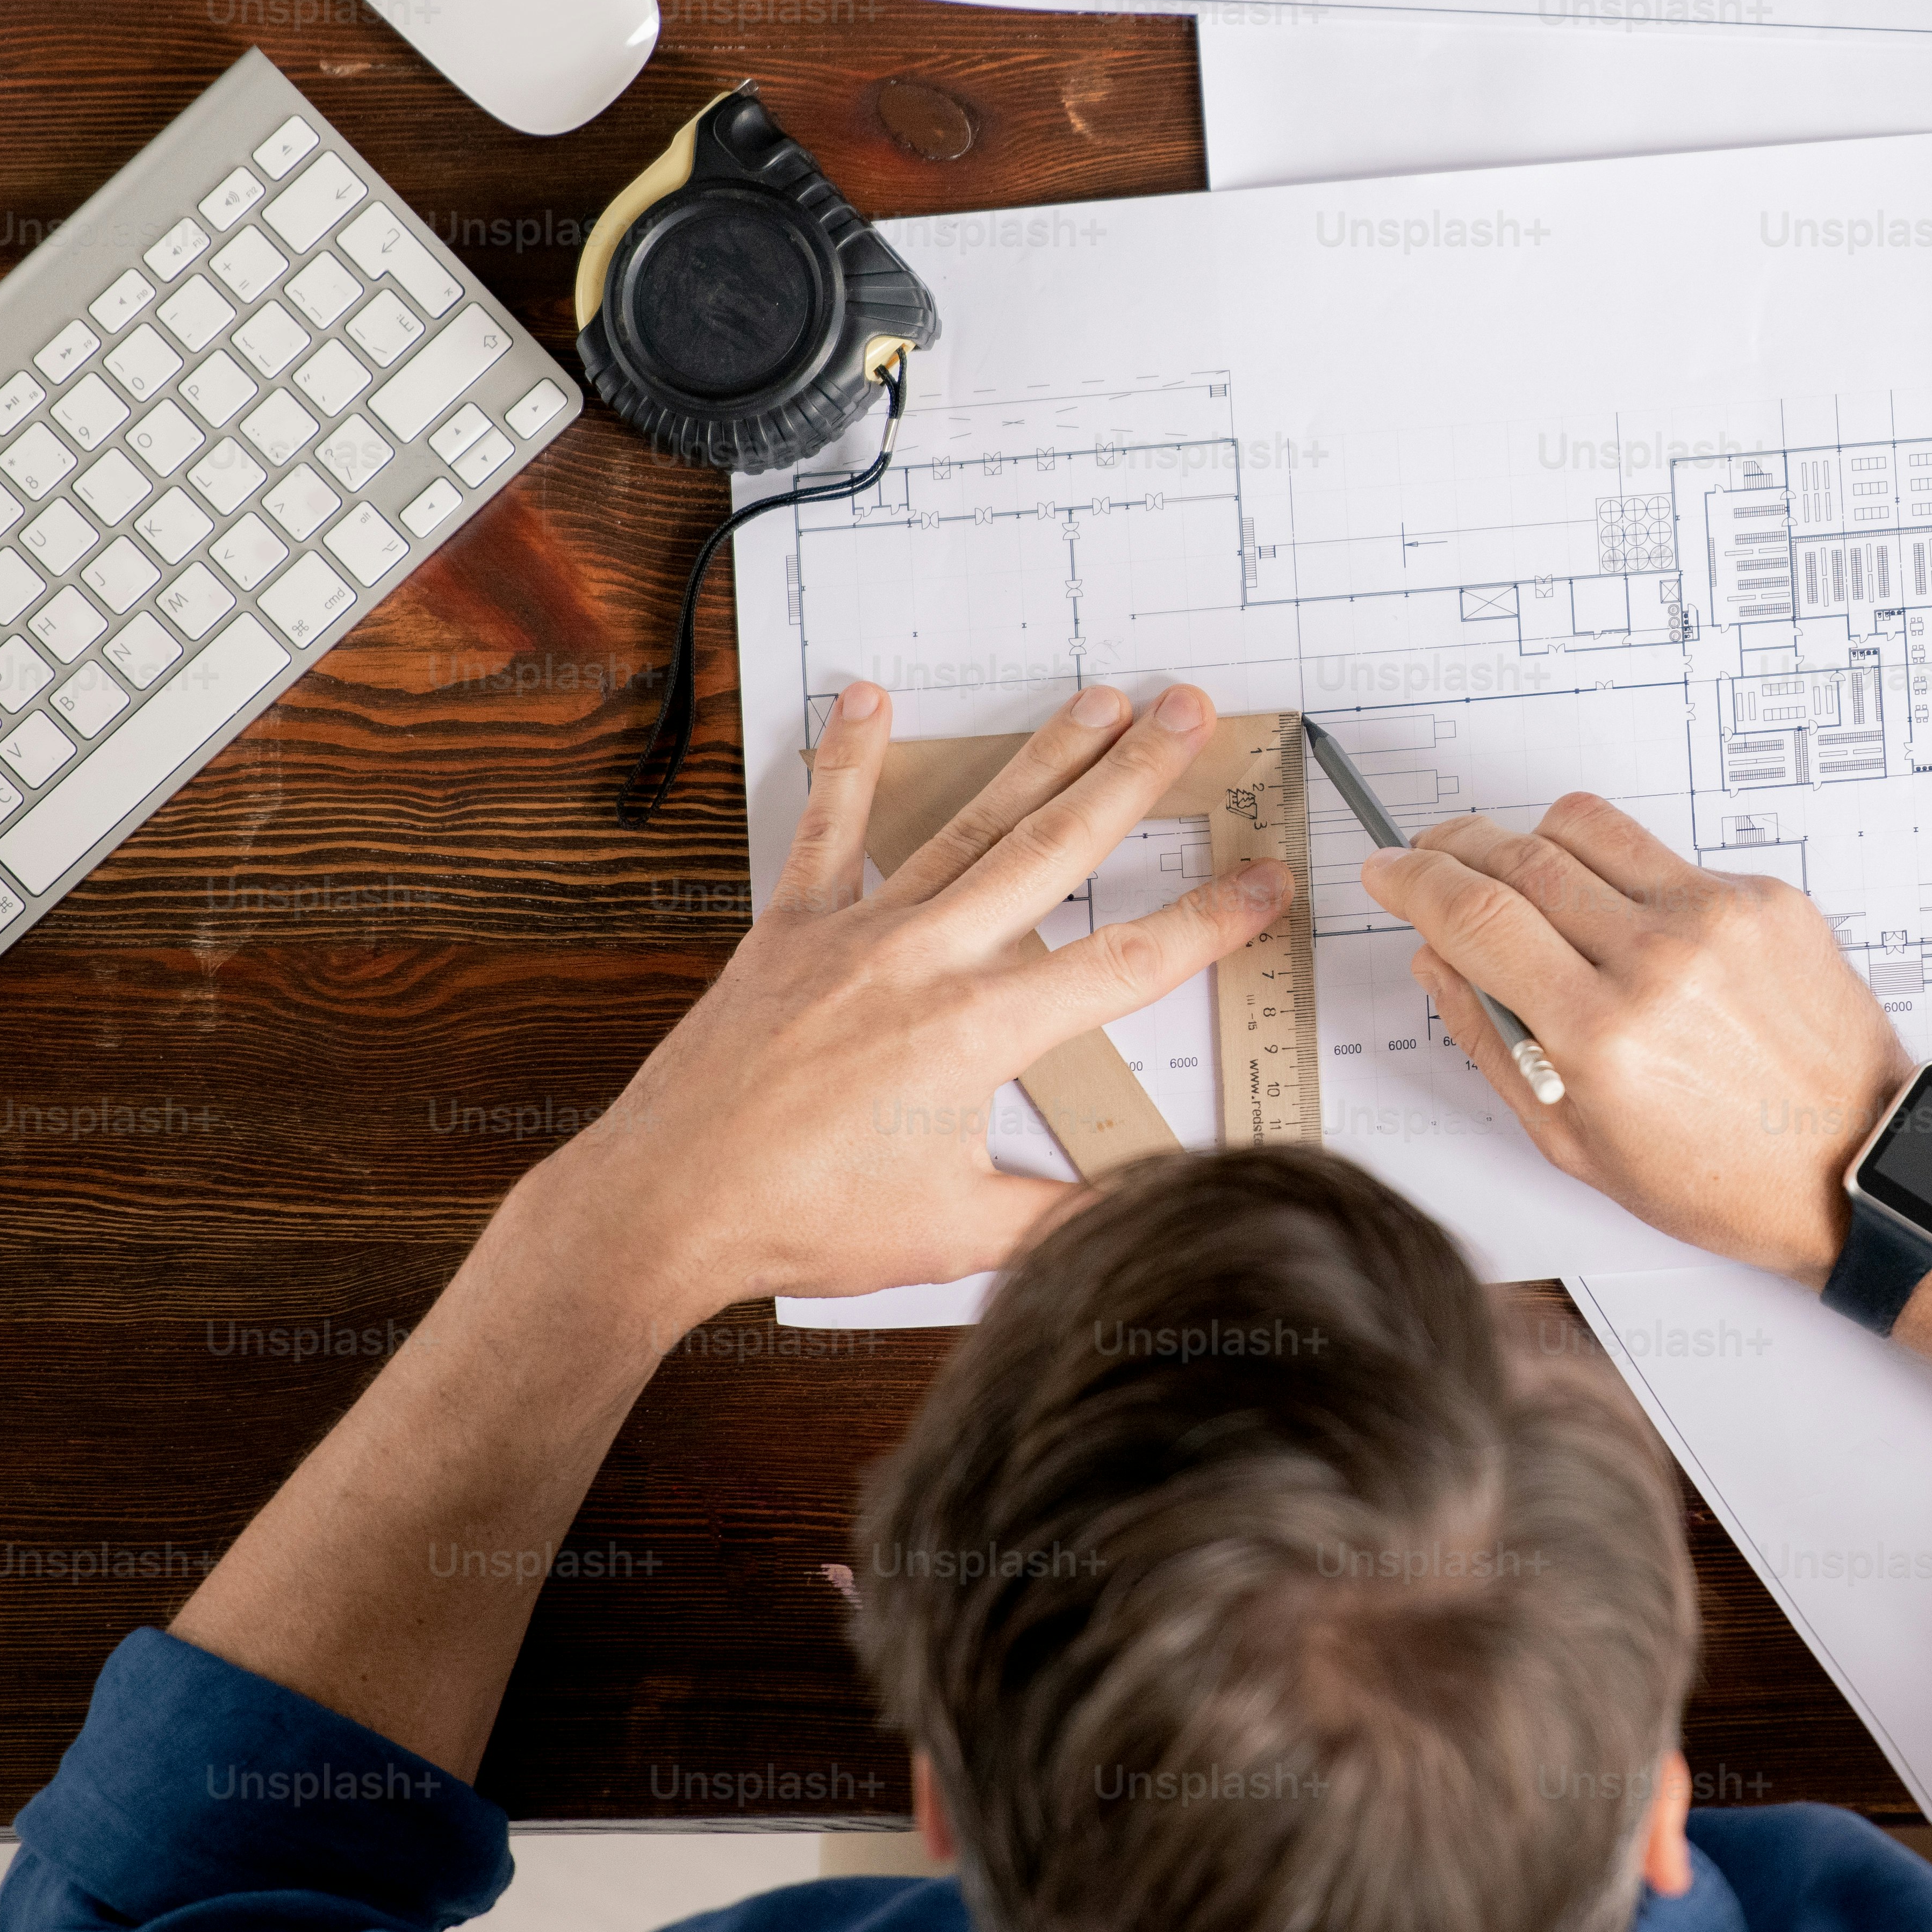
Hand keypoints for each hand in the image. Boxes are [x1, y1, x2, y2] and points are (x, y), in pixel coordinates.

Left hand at [518, 675, 1288, 1335]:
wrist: (664, 1205)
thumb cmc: (802, 1223)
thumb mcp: (953, 1233)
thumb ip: (1060, 1214)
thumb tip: (1152, 1205)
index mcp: (977, 1031)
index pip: (1125, 963)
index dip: (1210, 921)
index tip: (1267, 879)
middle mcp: (925, 961)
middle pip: (1056, 849)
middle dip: (1134, 777)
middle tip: (1188, 711)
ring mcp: (855, 935)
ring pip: (969, 825)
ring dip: (1041, 756)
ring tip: (1098, 698)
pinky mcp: (789, 932)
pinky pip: (829, 832)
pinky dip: (850, 763)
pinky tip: (869, 700)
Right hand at [1360, 795, 1915, 1284]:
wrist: (1853, 1164)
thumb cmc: (1722, 1178)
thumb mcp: (1576, 1143)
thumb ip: (1493, 1043)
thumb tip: (1438, 959)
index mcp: (1602, 1034)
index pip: (1474, 914)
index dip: (1412, 880)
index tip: (1389, 872)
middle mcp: (1659, 960)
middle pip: (1517, 855)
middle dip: (1453, 846)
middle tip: (1433, 859)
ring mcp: (1718, 918)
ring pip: (1584, 826)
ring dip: (1529, 842)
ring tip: (1518, 881)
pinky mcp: (1764, 898)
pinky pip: (1662, 854)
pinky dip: (1621, 876)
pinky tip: (1625, 925)